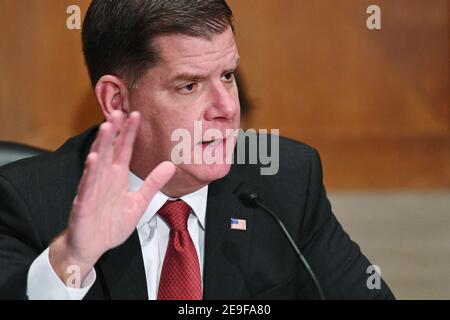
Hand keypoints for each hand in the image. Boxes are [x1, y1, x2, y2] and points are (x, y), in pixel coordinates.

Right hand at [49, 110, 175, 285]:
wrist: (94, 245)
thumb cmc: (112, 223)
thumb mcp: (139, 202)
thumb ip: (153, 183)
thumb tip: (170, 166)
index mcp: (117, 176)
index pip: (124, 149)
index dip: (130, 132)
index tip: (137, 114)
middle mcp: (104, 178)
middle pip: (109, 150)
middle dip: (114, 131)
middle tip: (119, 110)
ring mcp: (93, 189)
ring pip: (97, 163)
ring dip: (102, 145)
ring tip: (107, 127)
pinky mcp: (84, 203)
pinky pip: (87, 186)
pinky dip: (90, 173)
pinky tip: (93, 159)